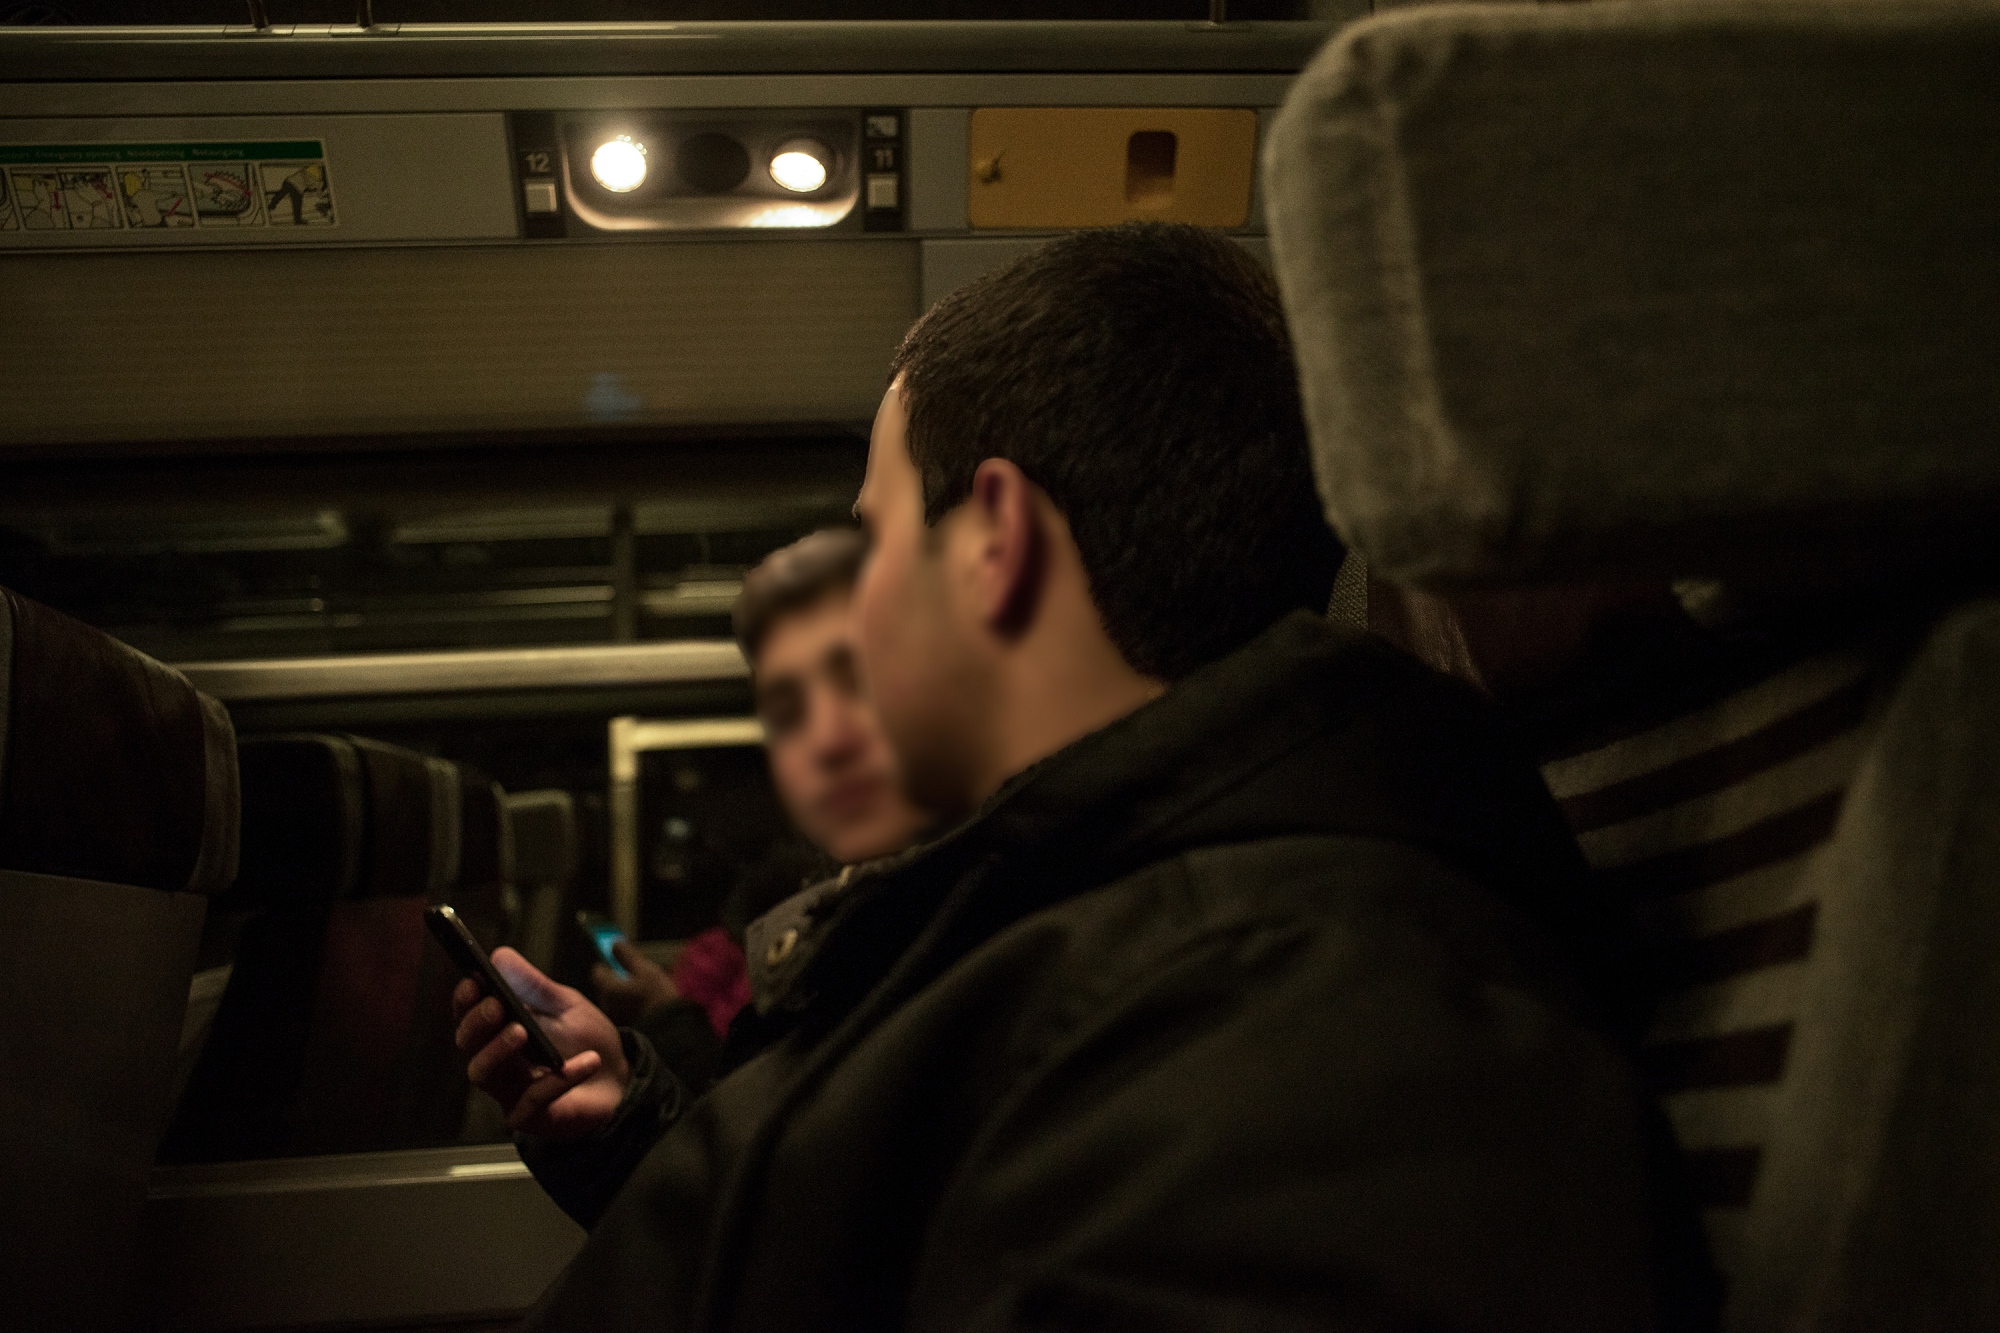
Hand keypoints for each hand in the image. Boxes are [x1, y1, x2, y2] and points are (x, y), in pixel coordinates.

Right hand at [453, 947, 631, 1140]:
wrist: (621, 1080)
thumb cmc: (586, 1041)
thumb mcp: (566, 1006)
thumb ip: (535, 986)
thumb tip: (500, 955)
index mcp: (500, 1030)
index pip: (468, 1015)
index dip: (464, 1000)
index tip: (473, 982)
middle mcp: (497, 1061)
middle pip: (468, 1044)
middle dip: (477, 1023)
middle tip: (497, 1007)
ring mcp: (509, 1091)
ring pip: (482, 1074)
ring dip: (498, 1050)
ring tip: (522, 1031)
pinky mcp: (531, 1117)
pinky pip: (532, 1100)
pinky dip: (558, 1080)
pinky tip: (586, 1062)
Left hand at [592, 939, 679, 1025]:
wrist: (669, 1029)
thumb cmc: (657, 996)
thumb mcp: (645, 970)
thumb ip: (627, 956)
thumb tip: (613, 943)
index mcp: (609, 988)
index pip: (597, 972)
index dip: (606, 966)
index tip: (618, 965)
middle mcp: (605, 1004)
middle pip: (604, 988)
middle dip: (615, 982)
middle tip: (634, 980)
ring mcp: (612, 1018)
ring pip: (612, 1001)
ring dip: (621, 996)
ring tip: (640, 995)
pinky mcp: (621, 1029)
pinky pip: (620, 1013)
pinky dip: (626, 1008)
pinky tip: (641, 1009)